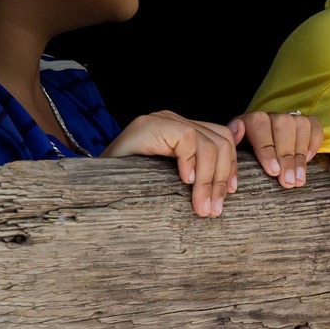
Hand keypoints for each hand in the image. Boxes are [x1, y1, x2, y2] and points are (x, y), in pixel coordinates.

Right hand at [102, 111, 242, 216]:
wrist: (92, 185)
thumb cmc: (131, 187)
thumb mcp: (171, 181)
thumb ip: (201, 167)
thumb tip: (237, 151)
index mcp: (182, 131)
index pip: (222, 139)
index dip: (231, 166)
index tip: (230, 194)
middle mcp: (173, 120)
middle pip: (220, 141)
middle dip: (222, 178)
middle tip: (213, 209)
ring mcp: (161, 119)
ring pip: (207, 143)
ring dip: (209, 179)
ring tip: (201, 206)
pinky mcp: (150, 123)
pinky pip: (186, 138)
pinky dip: (190, 161)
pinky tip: (184, 181)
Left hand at [233, 111, 323, 187]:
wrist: (255, 155)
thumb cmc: (244, 160)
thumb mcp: (233, 154)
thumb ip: (233, 146)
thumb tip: (236, 131)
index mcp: (249, 121)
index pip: (259, 124)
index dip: (267, 148)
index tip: (273, 171)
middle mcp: (271, 116)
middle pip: (283, 124)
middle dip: (287, 156)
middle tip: (288, 181)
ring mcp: (289, 118)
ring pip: (300, 124)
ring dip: (300, 154)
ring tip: (298, 179)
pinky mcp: (304, 123)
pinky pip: (314, 125)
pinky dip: (314, 143)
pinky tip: (308, 160)